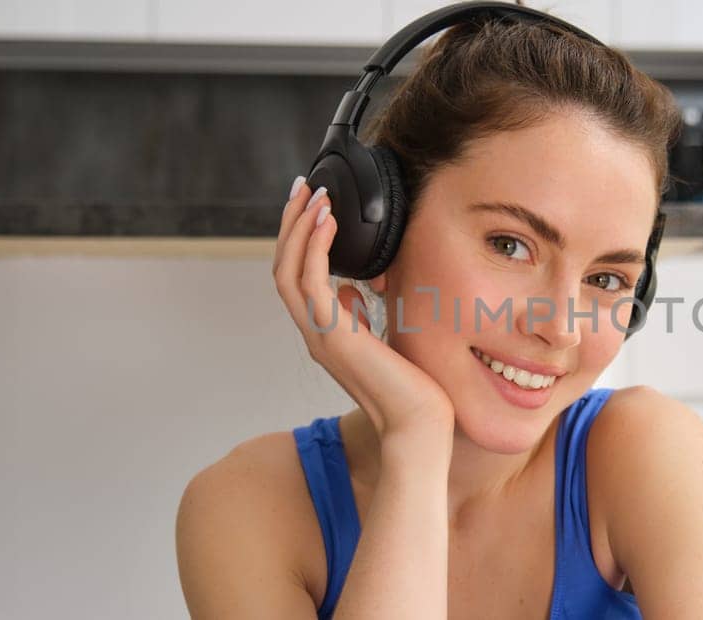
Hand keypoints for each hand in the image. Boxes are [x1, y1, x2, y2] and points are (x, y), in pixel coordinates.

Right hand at [273, 177, 454, 449]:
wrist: (419, 425)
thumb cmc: (413, 390)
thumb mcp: (384, 341)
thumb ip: (360, 317)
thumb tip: (351, 290)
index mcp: (324, 335)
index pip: (297, 279)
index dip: (299, 240)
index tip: (312, 206)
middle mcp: (315, 334)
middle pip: (283, 268)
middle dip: (292, 224)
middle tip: (303, 187)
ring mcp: (319, 336)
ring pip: (289, 271)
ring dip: (300, 228)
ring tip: (316, 196)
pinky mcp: (333, 336)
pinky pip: (311, 281)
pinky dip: (315, 246)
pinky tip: (328, 221)